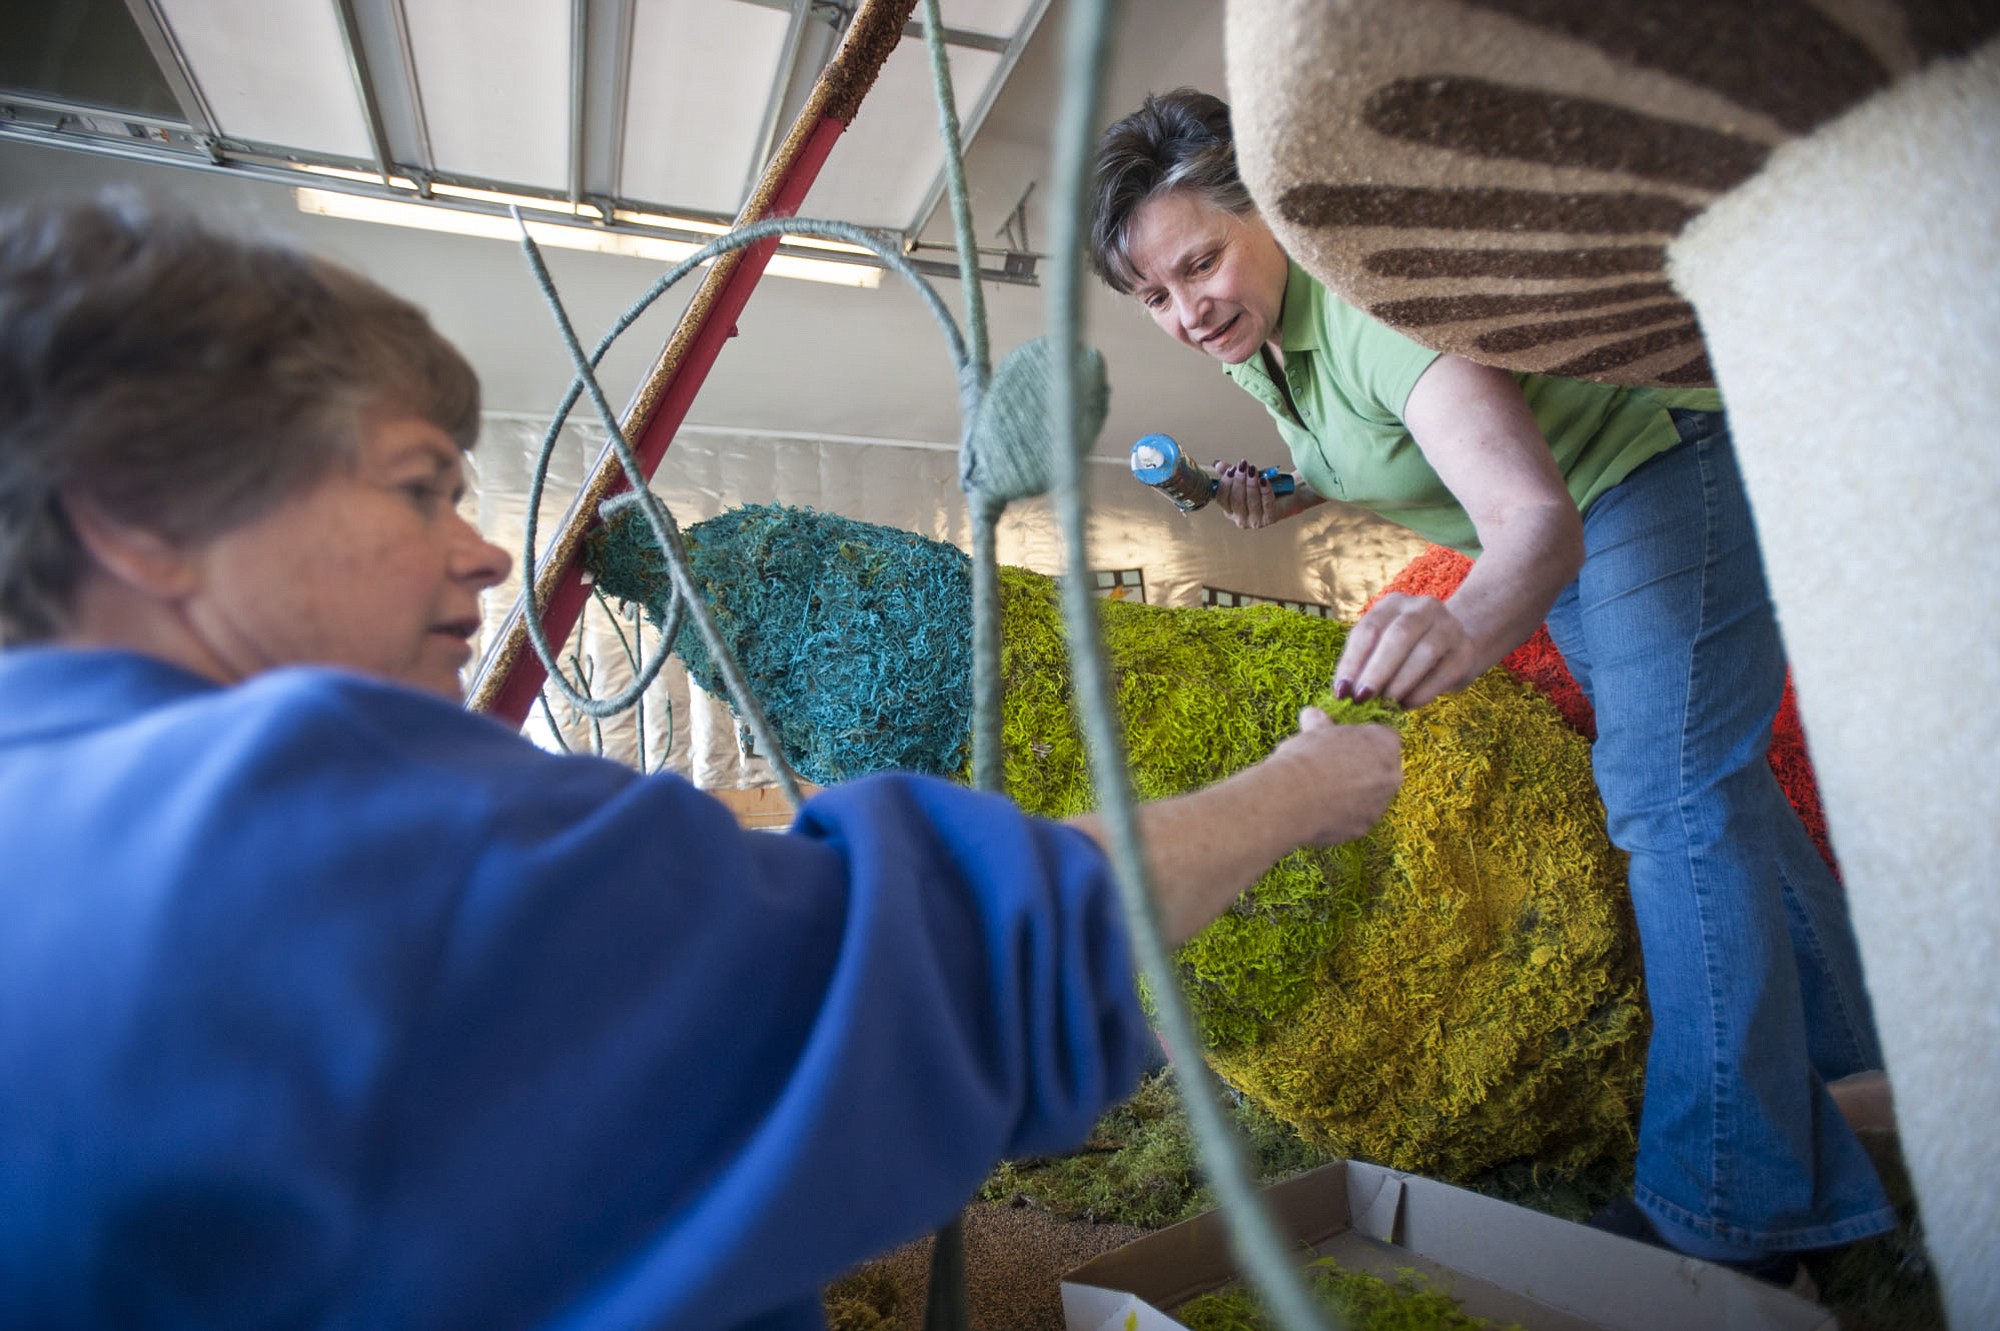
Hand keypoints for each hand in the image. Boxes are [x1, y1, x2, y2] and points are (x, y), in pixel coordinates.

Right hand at [1211, 458, 1281, 528]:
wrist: (1287, 497)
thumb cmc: (1263, 489)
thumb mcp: (1245, 480)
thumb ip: (1230, 473)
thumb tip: (1218, 464)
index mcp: (1230, 511)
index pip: (1222, 499)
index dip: (1225, 484)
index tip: (1231, 470)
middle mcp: (1241, 519)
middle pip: (1236, 500)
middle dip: (1239, 481)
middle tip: (1243, 466)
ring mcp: (1255, 521)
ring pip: (1251, 502)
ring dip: (1251, 484)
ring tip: (1253, 470)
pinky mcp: (1270, 518)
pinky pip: (1267, 503)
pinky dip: (1265, 490)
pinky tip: (1264, 480)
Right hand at [1266, 707, 1401, 845]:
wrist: (1291, 798)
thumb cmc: (1306, 758)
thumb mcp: (1313, 732)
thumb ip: (1321, 724)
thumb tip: (1312, 714)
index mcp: (1384, 744)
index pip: (1385, 737)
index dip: (1363, 740)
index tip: (1344, 744)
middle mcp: (1390, 775)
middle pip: (1383, 768)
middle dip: (1363, 767)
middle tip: (1334, 766)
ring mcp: (1379, 804)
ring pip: (1372, 795)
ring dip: (1355, 792)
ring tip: (1325, 789)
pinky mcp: (1364, 827)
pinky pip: (1358, 816)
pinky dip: (1344, 813)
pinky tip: (1322, 807)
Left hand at [1333, 593, 1477, 709]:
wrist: (1453, 646)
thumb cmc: (1405, 651)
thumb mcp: (1380, 649)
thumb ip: (1361, 665)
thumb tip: (1342, 692)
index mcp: (1394, 604)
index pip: (1369, 629)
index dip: (1353, 662)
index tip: (1341, 692)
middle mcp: (1423, 608)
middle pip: (1398, 636)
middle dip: (1377, 671)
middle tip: (1362, 699)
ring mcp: (1449, 627)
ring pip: (1424, 652)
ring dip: (1400, 682)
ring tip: (1385, 704)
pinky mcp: (1465, 651)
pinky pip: (1444, 672)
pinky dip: (1422, 692)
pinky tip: (1407, 705)